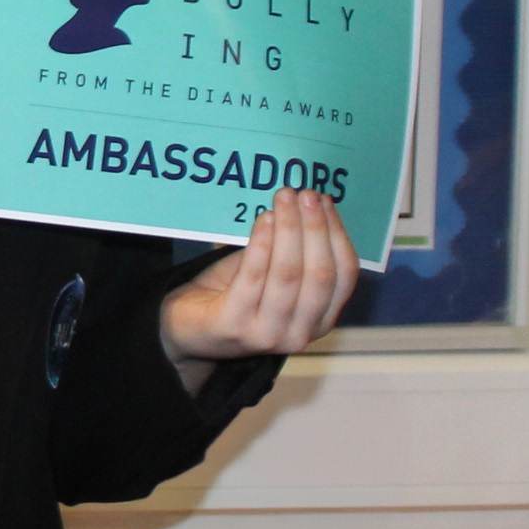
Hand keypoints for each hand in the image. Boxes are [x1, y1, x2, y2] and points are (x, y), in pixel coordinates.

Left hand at [158, 186, 360, 391]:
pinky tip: (262, 220)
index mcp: (320, 321)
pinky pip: (252, 278)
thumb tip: (309, 204)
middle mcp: (301, 334)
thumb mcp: (272, 275)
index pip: (344, 276)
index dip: (337, 235)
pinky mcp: (234, 326)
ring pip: (288, 275)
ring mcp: (268, 334)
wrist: (185, 328)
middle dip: (315, 229)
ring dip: (288, 230)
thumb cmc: (233, 295)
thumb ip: (294, 251)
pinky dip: (261, 244)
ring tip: (283, 199)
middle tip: (304, 194)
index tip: (325, 201)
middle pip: (320, 275)